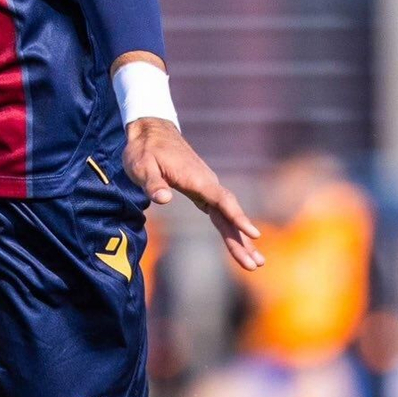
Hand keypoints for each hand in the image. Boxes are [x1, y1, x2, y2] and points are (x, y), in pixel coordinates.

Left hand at [122, 119, 264, 270]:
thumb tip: (163, 199)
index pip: (222, 200)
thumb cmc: (145, 149)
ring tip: (255, 263)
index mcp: (196, 178)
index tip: (253, 234)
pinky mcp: (202, 192)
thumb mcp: (142, 165)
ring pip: (227, 216)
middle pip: (229, 214)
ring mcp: (207, 188)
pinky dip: (230, 230)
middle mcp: (207, 184)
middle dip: (242, 240)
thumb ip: (153, 183)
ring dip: (240, 239)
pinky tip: (239, 244)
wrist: (151, 131)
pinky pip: (220, 214)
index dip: (237, 218)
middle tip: (255, 265)